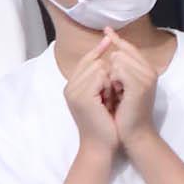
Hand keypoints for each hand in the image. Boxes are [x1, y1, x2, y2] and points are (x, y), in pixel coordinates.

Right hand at [63, 34, 122, 149]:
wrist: (100, 146)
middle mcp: (69, 87)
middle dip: (109, 70)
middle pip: (92, 61)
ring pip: (98, 66)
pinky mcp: (83, 97)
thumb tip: (109, 59)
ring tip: (111, 99)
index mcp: (72, 86)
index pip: (86, 60)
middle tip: (113, 94)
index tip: (110, 36)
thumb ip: (101, 80)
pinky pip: (101, 76)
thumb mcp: (102, 97)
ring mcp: (74, 91)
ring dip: (111, 79)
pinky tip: (111, 97)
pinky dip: (110, 84)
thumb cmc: (105, 124)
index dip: (98, 49)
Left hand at [103, 31, 159, 146]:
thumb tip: (111, 51)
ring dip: (111, 75)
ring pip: (119, 60)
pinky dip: (112, 80)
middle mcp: (150, 71)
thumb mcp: (123, 87)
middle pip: (122, 52)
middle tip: (116, 89)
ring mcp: (146, 78)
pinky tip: (116, 92)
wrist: (134, 134)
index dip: (117, 39)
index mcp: (147, 70)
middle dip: (111, 67)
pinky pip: (119, 70)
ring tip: (117, 93)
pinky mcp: (139, 87)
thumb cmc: (126, 112)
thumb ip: (120, 69)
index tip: (106, 29)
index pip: (129, 48)